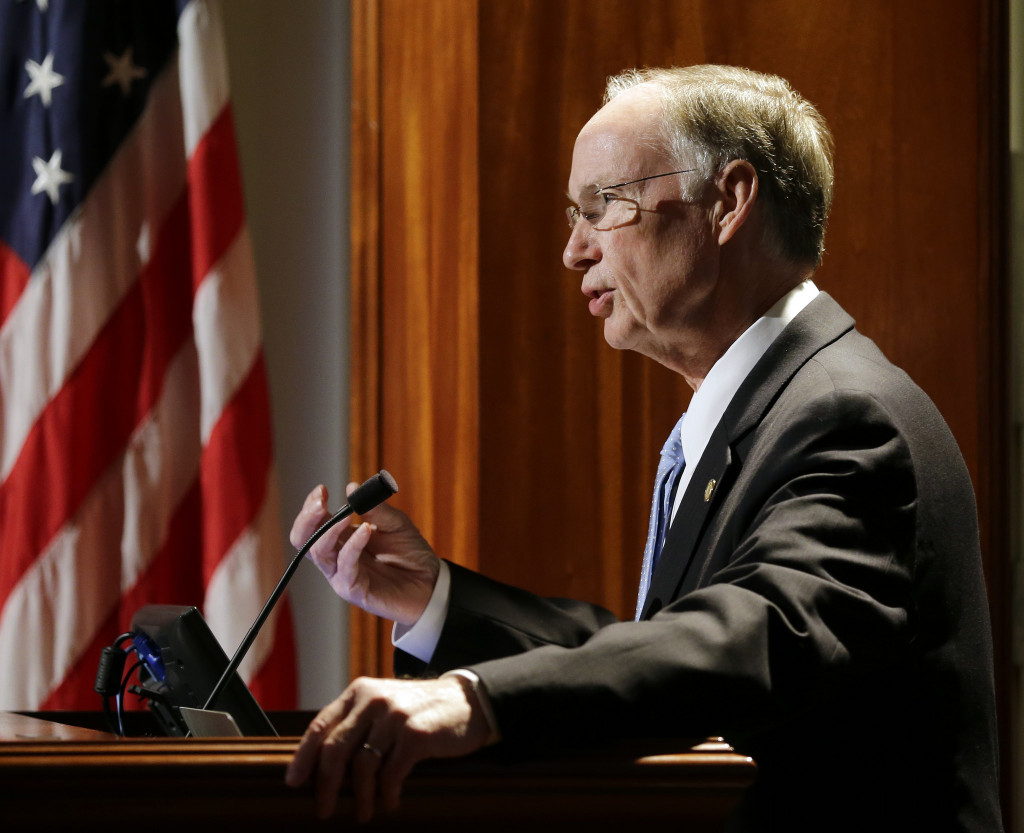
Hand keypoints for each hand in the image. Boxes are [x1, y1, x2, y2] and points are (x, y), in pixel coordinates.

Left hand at [285, 675, 494, 820]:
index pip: (320, 725)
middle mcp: (373, 699)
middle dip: (325, 786)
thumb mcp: (383, 705)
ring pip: (362, 766)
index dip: (303, 757)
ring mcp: (395, 716)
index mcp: (359, 691)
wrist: (467, 702)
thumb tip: (320, 764)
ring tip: (363, 813)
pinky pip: (391, 774)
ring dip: (359, 797)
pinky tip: (390, 803)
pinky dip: (387, 795)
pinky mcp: (416, 734)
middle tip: (324, 811)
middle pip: (335, 749)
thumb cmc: (419, 710)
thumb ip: (356, 723)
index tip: (293, 783)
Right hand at [290, 484, 439, 625]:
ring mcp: (342, 574)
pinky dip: (353, 546)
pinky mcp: (354, 590)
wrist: (430, 582)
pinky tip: (366, 530)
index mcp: (341, 538)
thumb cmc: (409, 552)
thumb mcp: (395, 523)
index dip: (311, 507)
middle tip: (319, 502)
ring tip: (347, 514)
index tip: (321, 490)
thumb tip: (352, 487)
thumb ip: (375, 508)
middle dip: (307, 519)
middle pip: (303, 539)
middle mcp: (335, 557)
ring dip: (330, 530)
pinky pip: (346, 567)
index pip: (313, 523)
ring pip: (318, 552)